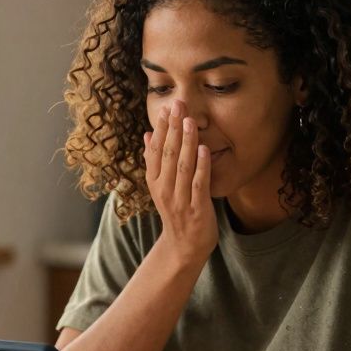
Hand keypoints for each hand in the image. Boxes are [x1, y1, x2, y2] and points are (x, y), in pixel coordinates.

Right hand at [144, 102, 216, 265]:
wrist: (184, 246)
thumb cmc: (176, 211)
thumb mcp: (160, 186)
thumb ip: (154, 161)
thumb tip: (147, 135)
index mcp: (154, 182)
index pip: (155, 150)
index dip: (161, 128)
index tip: (167, 107)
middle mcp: (164, 189)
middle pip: (167, 154)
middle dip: (173, 128)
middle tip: (179, 105)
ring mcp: (180, 199)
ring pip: (182, 165)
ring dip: (186, 142)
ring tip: (190, 121)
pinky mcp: (197, 208)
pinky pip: (198, 183)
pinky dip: (201, 165)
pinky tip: (204, 148)